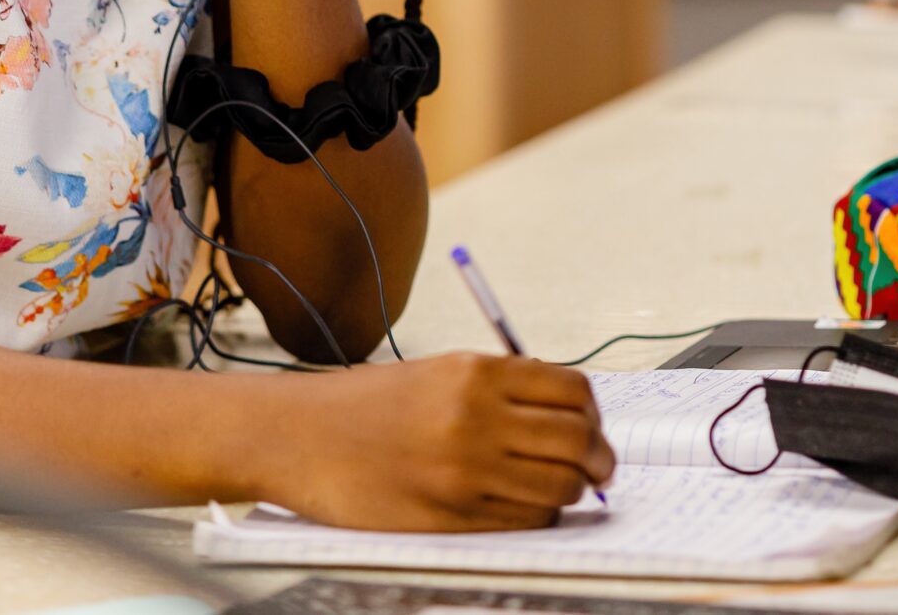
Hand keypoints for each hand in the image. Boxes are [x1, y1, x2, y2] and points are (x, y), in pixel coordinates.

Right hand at [262, 353, 613, 530]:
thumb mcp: (439, 373)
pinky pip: (523, 523)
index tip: (593, 427)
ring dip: (570, 492)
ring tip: (560, 489)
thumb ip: (501, 388)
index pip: (573, 392)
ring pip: (559, 488)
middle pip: (577, 441)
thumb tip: (568, 417)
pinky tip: (523, 507)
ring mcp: (464, 473)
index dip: (594, 414)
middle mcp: (476, 419)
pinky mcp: (449, 519)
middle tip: (597, 467)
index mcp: (476, 373)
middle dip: (598, 458)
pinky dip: (536, 518)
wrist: (298, 437)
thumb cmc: (365, 406)